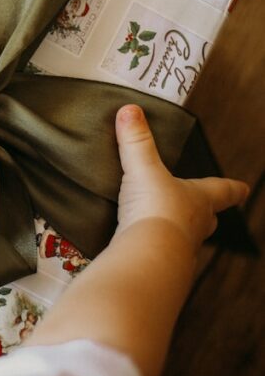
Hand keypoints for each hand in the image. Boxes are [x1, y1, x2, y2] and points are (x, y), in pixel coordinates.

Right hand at [115, 104, 248, 249]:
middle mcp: (196, 225)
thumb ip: (136, 141)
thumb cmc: (157, 211)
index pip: (222, 190)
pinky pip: (162, 253)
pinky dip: (155, 247)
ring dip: (181, 233)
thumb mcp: (143, 169)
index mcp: (199, 199)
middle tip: (210, 213)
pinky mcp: (161, 264)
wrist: (148, 255)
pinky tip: (143, 245)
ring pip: (188, 238)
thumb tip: (130, 111)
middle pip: (209, 218)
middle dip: (208, 213)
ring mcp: (181, 248)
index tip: (245, 187)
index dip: (232, 187)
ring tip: (167, 229)